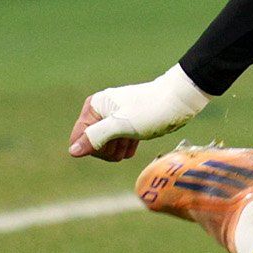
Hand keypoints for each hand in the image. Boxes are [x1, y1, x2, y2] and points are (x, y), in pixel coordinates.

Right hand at [68, 64, 209, 160]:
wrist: (180, 101)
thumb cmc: (150, 111)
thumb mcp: (121, 126)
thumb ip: (95, 138)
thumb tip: (73, 152)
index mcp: (94, 106)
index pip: (79, 138)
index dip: (94, 149)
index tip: (112, 147)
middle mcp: (101, 111)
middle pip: (93, 143)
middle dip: (108, 149)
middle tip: (125, 145)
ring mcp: (115, 118)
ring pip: (107, 145)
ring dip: (118, 150)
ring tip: (131, 144)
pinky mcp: (128, 124)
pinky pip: (119, 142)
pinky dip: (126, 147)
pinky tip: (134, 147)